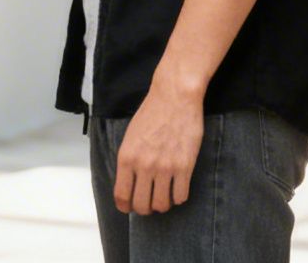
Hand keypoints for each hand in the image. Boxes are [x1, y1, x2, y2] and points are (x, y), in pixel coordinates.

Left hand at [115, 81, 204, 214]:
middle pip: (142, 205)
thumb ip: (129, 161)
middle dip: (144, 208)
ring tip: (164, 196)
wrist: (175, 97)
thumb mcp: (130, 136)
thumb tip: (130, 183)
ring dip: (163, 204)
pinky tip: (178, 188)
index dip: (126, 206)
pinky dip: (179, 197)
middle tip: (149, 203)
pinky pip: (181, 196)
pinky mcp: (185, 166)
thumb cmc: (152, 113)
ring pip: (162, 204)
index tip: (130, 207)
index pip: (122, 196)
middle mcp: (144, 166)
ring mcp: (165, 167)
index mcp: (127, 158)